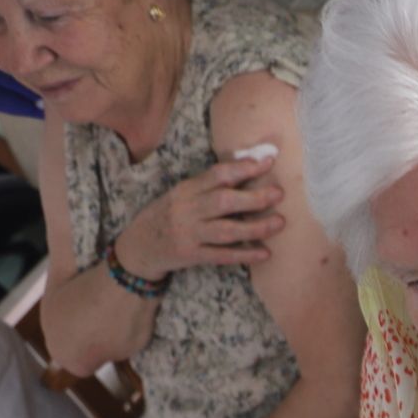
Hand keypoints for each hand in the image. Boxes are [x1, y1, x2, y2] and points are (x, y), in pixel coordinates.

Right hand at [115, 156, 284, 279]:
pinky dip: (244, 254)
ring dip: (255, 227)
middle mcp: (187, 210)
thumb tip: (249, 166)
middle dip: (254, 198)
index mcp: (186, 189)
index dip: (244, 168)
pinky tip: (264, 253)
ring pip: (226, 230)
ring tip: (279, 222)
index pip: (217, 175)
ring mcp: (189, 234)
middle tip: (279, 194)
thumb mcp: (181, 194)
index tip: (268, 162)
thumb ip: (209, 184)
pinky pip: (222, 256)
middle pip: (224, 201)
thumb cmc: (168, 215)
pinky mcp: (191, 255)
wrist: (137, 246)